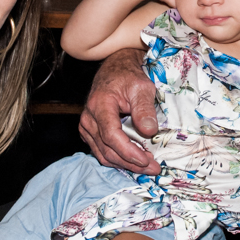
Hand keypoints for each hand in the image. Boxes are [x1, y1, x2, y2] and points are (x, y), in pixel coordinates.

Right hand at [79, 49, 160, 174]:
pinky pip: (102, 152)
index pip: (111, 135)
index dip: (129, 152)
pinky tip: (134, 160)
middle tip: (153, 168)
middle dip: (131, 163)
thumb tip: (149, 131)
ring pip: (103, 154)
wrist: (115, 71)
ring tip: (147, 166)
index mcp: (100, 105)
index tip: (147, 160)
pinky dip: (118, 159)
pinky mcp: (89, 133)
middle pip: (107, 149)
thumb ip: (144, 109)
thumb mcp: (142, 87)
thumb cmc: (128, 77)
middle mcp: (88, 118)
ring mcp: (86, 127)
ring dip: (125, 164)